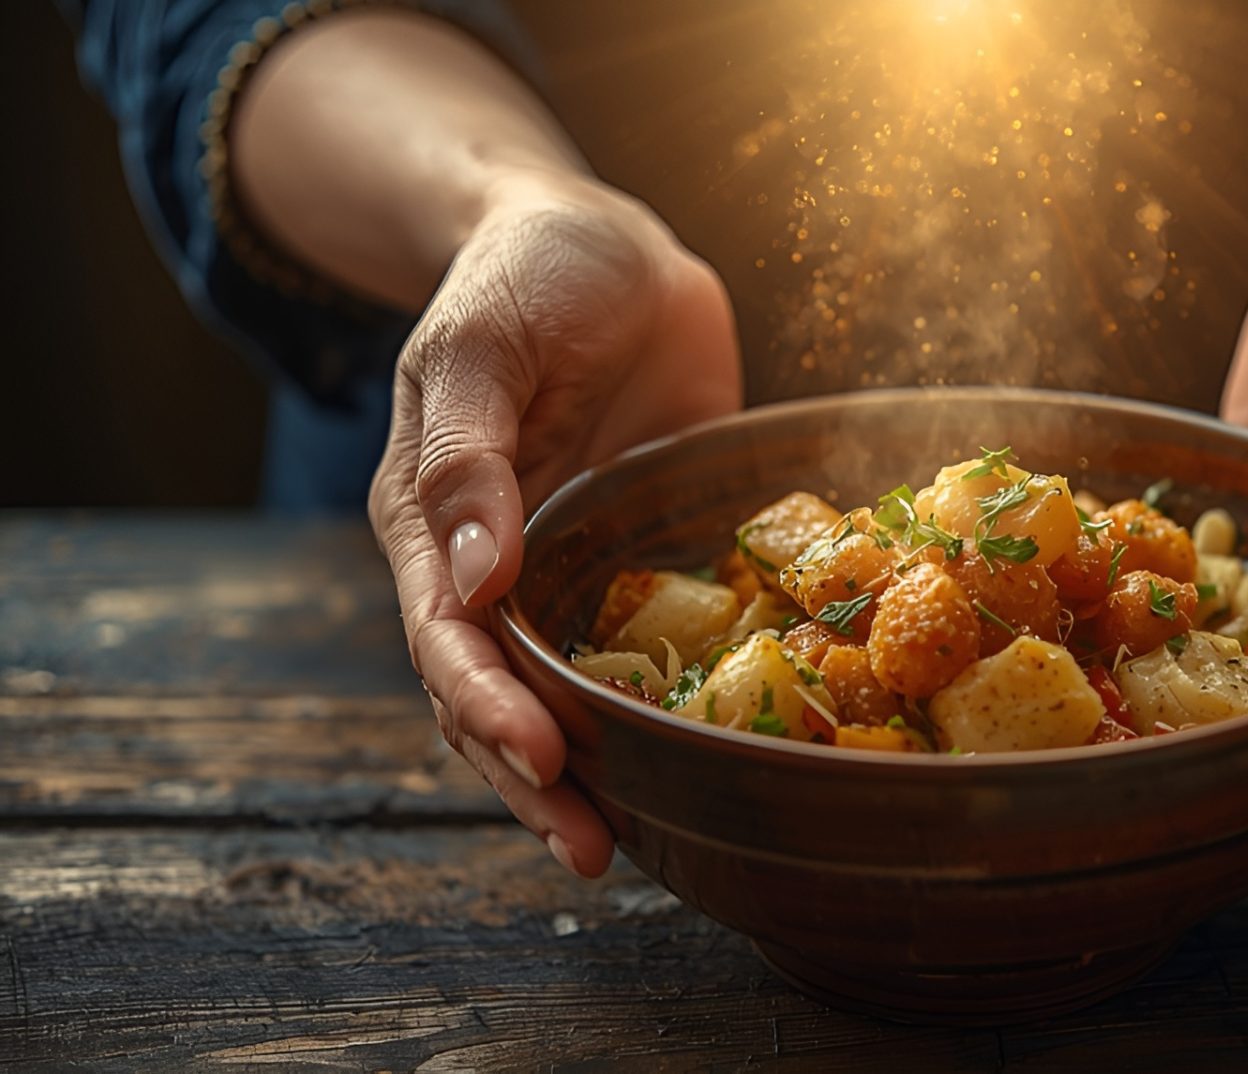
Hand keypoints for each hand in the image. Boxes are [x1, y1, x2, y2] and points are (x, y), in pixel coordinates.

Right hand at [369, 169, 741, 876]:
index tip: (544, 759)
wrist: (607, 247)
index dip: (492, 708)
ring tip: (624, 844)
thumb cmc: (527, 276)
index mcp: (433, 521)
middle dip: (534, 779)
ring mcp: (566, 569)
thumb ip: (467, 455)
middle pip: (497, 697)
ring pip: (562, 695)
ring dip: (588, 771)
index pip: (451, 641)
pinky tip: (694, 757)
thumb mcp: (483, 345)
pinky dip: (654, 706)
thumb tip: (471, 576)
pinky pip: (642, 648)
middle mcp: (493, 565)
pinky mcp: (636, 559)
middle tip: (592, 848)